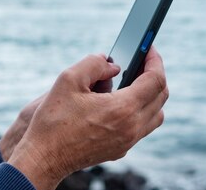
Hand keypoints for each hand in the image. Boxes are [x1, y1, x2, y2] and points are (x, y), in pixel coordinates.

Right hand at [8, 47, 167, 189]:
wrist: (44, 156)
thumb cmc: (54, 119)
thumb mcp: (68, 79)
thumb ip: (94, 63)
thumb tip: (111, 64)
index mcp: (122, 108)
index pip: (155, 80)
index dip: (155, 60)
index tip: (149, 48)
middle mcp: (131, 127)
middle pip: (161, 97)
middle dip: (155, 74)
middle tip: (141, 60)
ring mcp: (127, 142)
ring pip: (156, 114)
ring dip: (151, 94)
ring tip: (134, 80)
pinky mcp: (120, 150)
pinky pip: (142, 127)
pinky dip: (140, 110)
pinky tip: (121, 101)